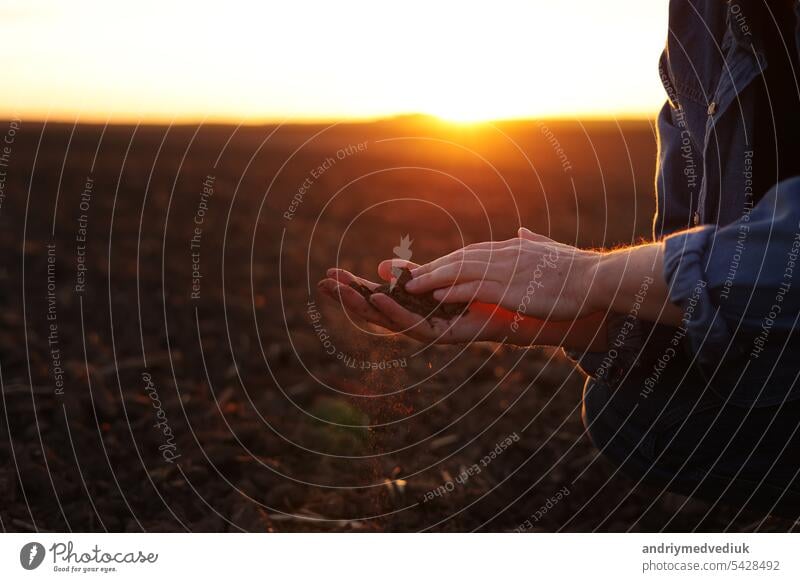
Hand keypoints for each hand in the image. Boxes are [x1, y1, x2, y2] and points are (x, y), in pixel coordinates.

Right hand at [317, 261, 519, 343]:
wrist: (526, 308)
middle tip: (322, 283)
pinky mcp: (447, 336)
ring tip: (341, 292)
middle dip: (348, 297)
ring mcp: (432, 329)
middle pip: (376, 310)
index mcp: (417, 304)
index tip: (330, 273)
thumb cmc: (489, 290)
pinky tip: (380, 301)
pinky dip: (397, 314)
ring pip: (389, 320)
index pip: (378, 296)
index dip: (353, 286)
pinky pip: (416, 326)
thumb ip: (416, 274)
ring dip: (364, 306)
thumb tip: (384, 268)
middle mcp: (420, 319)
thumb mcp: (445, 275)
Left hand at [400, 228, 601, 320]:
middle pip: (459, 260)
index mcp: (513, 248)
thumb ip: (534, 242)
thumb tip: (522, 231)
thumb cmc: (579, 269)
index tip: (428, 268)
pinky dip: (452, 291)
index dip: (447, 262)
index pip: (472, 253)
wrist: (597, 278)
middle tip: (405, 276)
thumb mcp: (552, 250)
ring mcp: (505, 271)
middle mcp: (504, 255)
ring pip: (459, 272)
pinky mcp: (509, 288)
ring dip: (432, 279)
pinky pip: (473, 288)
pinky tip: (435, 297)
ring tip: (409, 287)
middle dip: (431, 268)